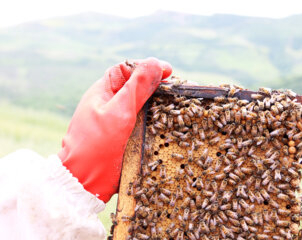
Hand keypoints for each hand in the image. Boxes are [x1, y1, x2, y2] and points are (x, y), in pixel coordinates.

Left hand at [58, 58, 171, 201]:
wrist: (84, 182)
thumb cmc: (96, 145)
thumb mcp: (119, 112)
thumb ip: (137, 88)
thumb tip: (155, 63)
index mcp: (103, 92)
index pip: (127, 70)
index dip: (147, 67)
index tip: (168, 71)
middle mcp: (110, 104)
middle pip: (136, 86)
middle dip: (156, 85)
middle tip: (177, 88)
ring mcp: (118, 121)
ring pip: (142, 105)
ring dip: (158, 103)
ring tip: (177, 103)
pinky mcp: (125, 137)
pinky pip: (143, 122)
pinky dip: (156, 119)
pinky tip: (168, 122)